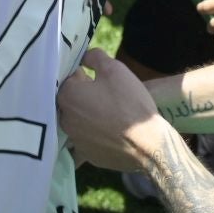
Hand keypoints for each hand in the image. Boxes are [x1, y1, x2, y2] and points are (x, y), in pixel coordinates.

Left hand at [57, 48, 170, 171]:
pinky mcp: (88, 155)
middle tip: (103, 95)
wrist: (148, 144)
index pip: (67, 79)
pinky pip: (87, 140)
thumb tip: (85, 56)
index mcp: (67, 96)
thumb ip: (95, 57)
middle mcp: (65, 119)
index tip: (94, 78)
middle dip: (82, 96)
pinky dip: (95, 135)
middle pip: (69, 102)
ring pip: (77, 121)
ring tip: (109, 114)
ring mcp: (75, 140)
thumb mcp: (115, 69)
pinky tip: (110, 132)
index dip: (81, 76)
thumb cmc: (130, 103)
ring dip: (87, 116)